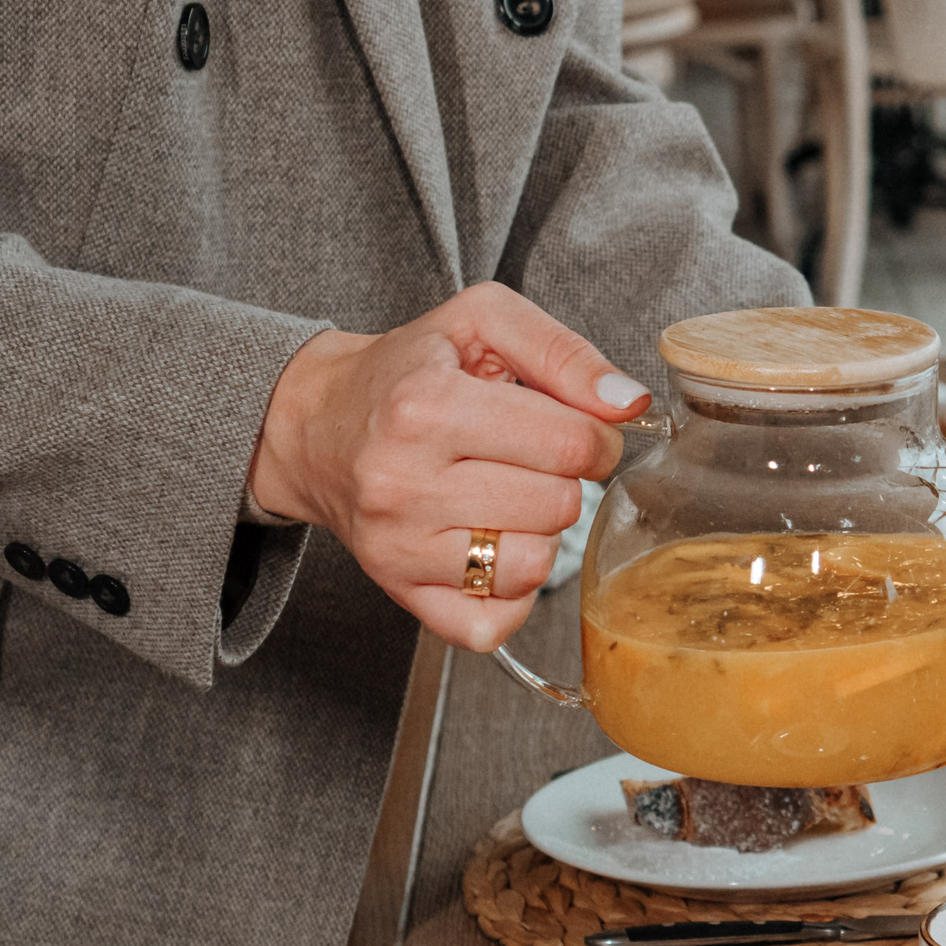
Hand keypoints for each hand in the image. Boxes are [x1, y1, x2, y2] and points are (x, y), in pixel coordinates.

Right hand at [248, 283, 650, 651]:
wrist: (315, 423)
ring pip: (533, 566)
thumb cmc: (405, 371)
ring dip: (540, 533)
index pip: (571, 443)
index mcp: (428, 406)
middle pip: (559, 505)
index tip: (573, 431)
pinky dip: (510, 594)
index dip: (595, 437)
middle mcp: (405, 481)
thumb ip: (564, 351)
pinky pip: (491, 624)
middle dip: (563, 480)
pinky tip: (495, 548)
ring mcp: (399, 545)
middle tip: (528, 460)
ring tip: (508, 498)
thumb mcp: (481, 322)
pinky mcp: (399, 590)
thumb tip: (629, 403)